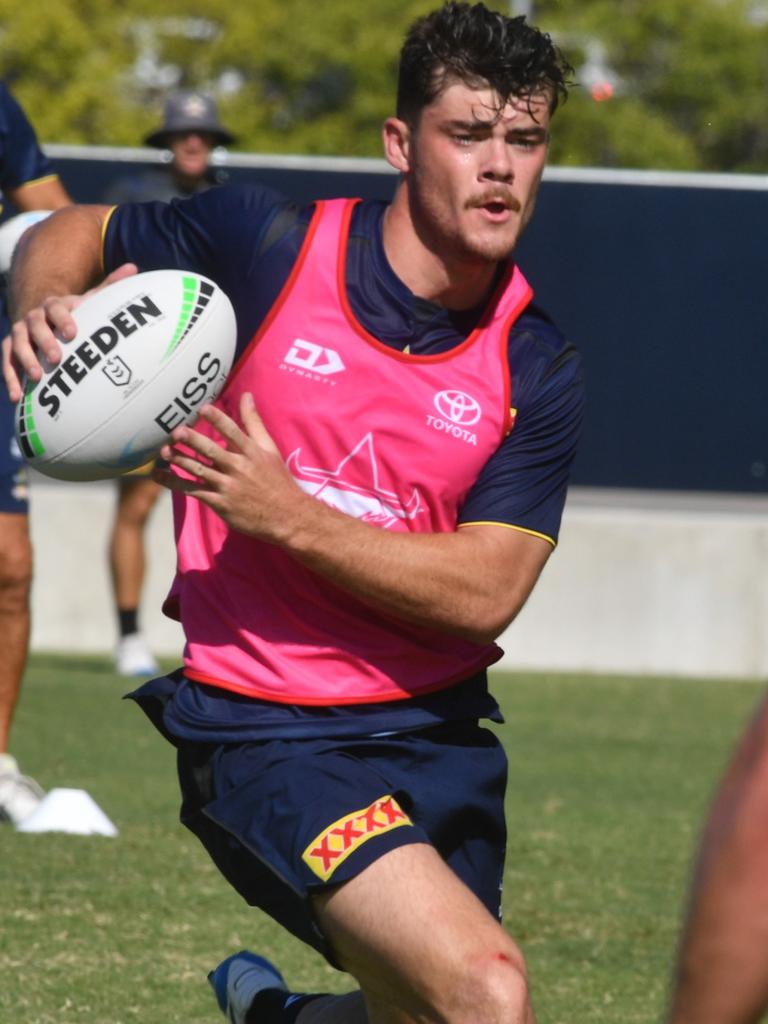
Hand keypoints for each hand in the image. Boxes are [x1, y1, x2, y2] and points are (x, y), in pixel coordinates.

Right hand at [2, 262, 137, 401]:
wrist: (42, 315)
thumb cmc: (73, 313)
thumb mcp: (89, 299)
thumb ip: (109, 287)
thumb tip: (134, 267)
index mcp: (54, 305)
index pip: (57, 308)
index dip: (63, 319)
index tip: (73, 332)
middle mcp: (34, 317)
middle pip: (35, 326)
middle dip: (45, 341)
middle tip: (57, 358)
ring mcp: (19, 333)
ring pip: (17, 344)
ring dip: (26, 360)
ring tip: (37, 378)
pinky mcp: (10, 349)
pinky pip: (6, 363)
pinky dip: (11, 379)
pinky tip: (17, 397)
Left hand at [154, 391, 306, 541]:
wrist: (286, 517)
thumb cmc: (277, 480)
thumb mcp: (270, 449)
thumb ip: (254, 422)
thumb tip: (247, 395)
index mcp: (252, 453)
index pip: (233, 433)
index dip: (218, 420)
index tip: (203, 408)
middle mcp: (239, 468)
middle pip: (212, 452)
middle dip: (193, 441)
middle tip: (176, 431)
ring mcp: (228, 487)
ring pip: (199, 471)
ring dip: (180, 460)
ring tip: (164, 450)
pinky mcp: (220, 503)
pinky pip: (192, 491)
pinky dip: (174, 483)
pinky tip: (158, 475)